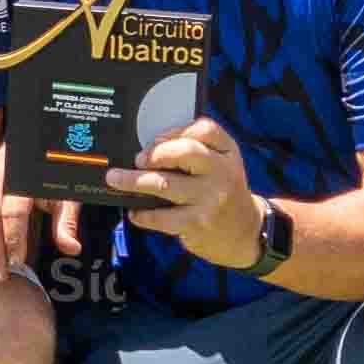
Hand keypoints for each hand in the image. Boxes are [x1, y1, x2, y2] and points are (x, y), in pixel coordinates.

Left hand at [110, 118, 263, 269]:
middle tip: (137, 159)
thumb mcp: (222, 166)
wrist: (247, 233)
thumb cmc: (224, 193)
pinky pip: (161, 216)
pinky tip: (135, 212)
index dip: (176, 131)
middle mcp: (222, 173)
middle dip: (154, 153)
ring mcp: (210, 199)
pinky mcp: (197, 224)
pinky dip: (142, 214)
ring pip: (165, 184)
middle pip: (185, 152)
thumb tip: (150, 148)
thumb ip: (198, 151)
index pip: (205, 130)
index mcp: (228, 153)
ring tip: (115, 179)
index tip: (157, 139)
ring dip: (134, 181)